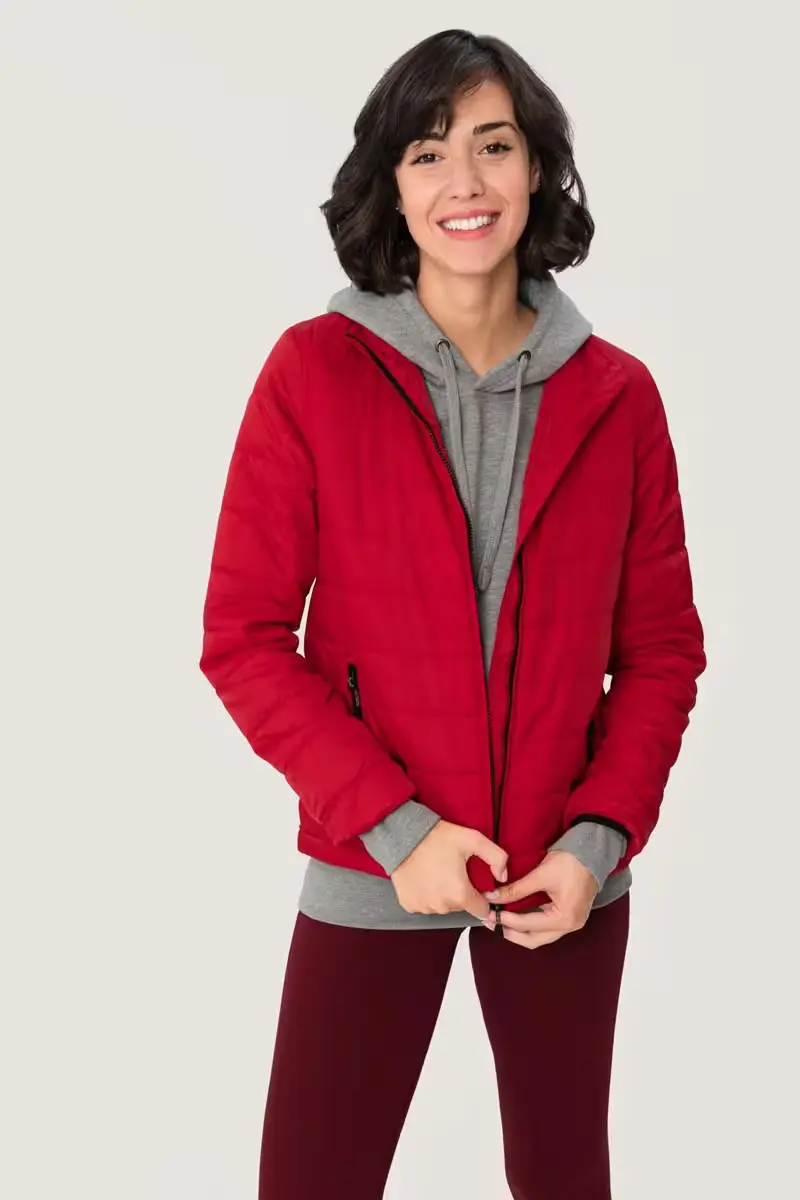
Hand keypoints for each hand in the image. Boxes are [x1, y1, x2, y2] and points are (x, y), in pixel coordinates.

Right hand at [391, 820, 508, 921]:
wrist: (402, 836)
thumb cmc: (437, 837)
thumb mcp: (473, 839)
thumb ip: (497, 857)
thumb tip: (503, 876)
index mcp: (460, 894)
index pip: (482, 910)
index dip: (482, 897)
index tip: (475, 883)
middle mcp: (442, 906)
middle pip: (461, 907)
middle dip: (461, 892)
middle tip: (453, 871)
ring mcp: (424, 907)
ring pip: (443, 906)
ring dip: (443, 894)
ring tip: (437, 872)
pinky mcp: (409, 905)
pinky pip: (425, 905)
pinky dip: (426, 895)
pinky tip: (424, 878)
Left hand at [482, 850, 598, 948]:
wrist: (592, 852)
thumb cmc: (570, 861)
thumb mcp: (540, 875)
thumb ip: (516, 889)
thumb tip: (493, 897)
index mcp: (565, 918)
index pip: (528, 924)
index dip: (505, 920)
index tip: (489, 913)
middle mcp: (570, 926)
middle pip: (533, 939)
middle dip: (510, 933)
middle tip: (491, 923)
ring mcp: (571, 924)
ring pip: (539, 937)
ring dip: (519, 931)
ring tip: (499, 921)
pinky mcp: (569, 917)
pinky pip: (545, 929)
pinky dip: (529, 926)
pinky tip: (515, 918)